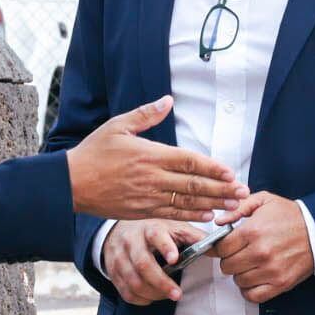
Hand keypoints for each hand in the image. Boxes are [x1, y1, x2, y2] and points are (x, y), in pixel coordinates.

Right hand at [67, 96, 247, 221]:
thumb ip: (145, 114)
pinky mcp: (141, 211)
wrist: (71, 183)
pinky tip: (208, 214)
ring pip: (186, 201)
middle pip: (193, 184)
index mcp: (149, 154)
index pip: (188, 161)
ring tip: (233, 204)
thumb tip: (168, 100)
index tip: (231, 172)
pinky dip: (191, 214)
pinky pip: (171, 214)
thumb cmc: (93, 152)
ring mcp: (147, 197)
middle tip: (243, 192)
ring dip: (212, 202)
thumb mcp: (117, 126)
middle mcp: (151, 177)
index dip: (212, 168)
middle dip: (221, 188)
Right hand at [103, 219, 207, 306]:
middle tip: (177, 294)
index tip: (175, 259)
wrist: (120, 230)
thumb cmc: (154, 231)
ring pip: (133, 282)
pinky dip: (141, 299)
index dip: (165, 247)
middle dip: (161, 282)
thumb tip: (218, 247)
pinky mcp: (113, 271)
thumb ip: (194, 237)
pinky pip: (125, 292)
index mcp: (150, 228)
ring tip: (168, 295)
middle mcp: (131, 241)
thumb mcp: (174, 228)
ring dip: (153, 294)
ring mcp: (119, 257)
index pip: (156, 235)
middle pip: (143, 265)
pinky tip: (152, 296)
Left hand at [214, 192, 314, 304]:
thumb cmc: (291, 216)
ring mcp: (271, 270)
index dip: (219, 247)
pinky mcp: (281, 283)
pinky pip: (253, 296)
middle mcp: (260, 253)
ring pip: (238, 280)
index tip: (224, 246)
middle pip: (227, 266)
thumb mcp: (264, 200)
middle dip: (230, 259)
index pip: (221, 248)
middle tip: (239, 253)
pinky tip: (254, 278)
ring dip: (240, 273)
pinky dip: (249, 290)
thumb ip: (238, 208)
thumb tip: (219, 222)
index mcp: (253, 231)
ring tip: (249, 264)